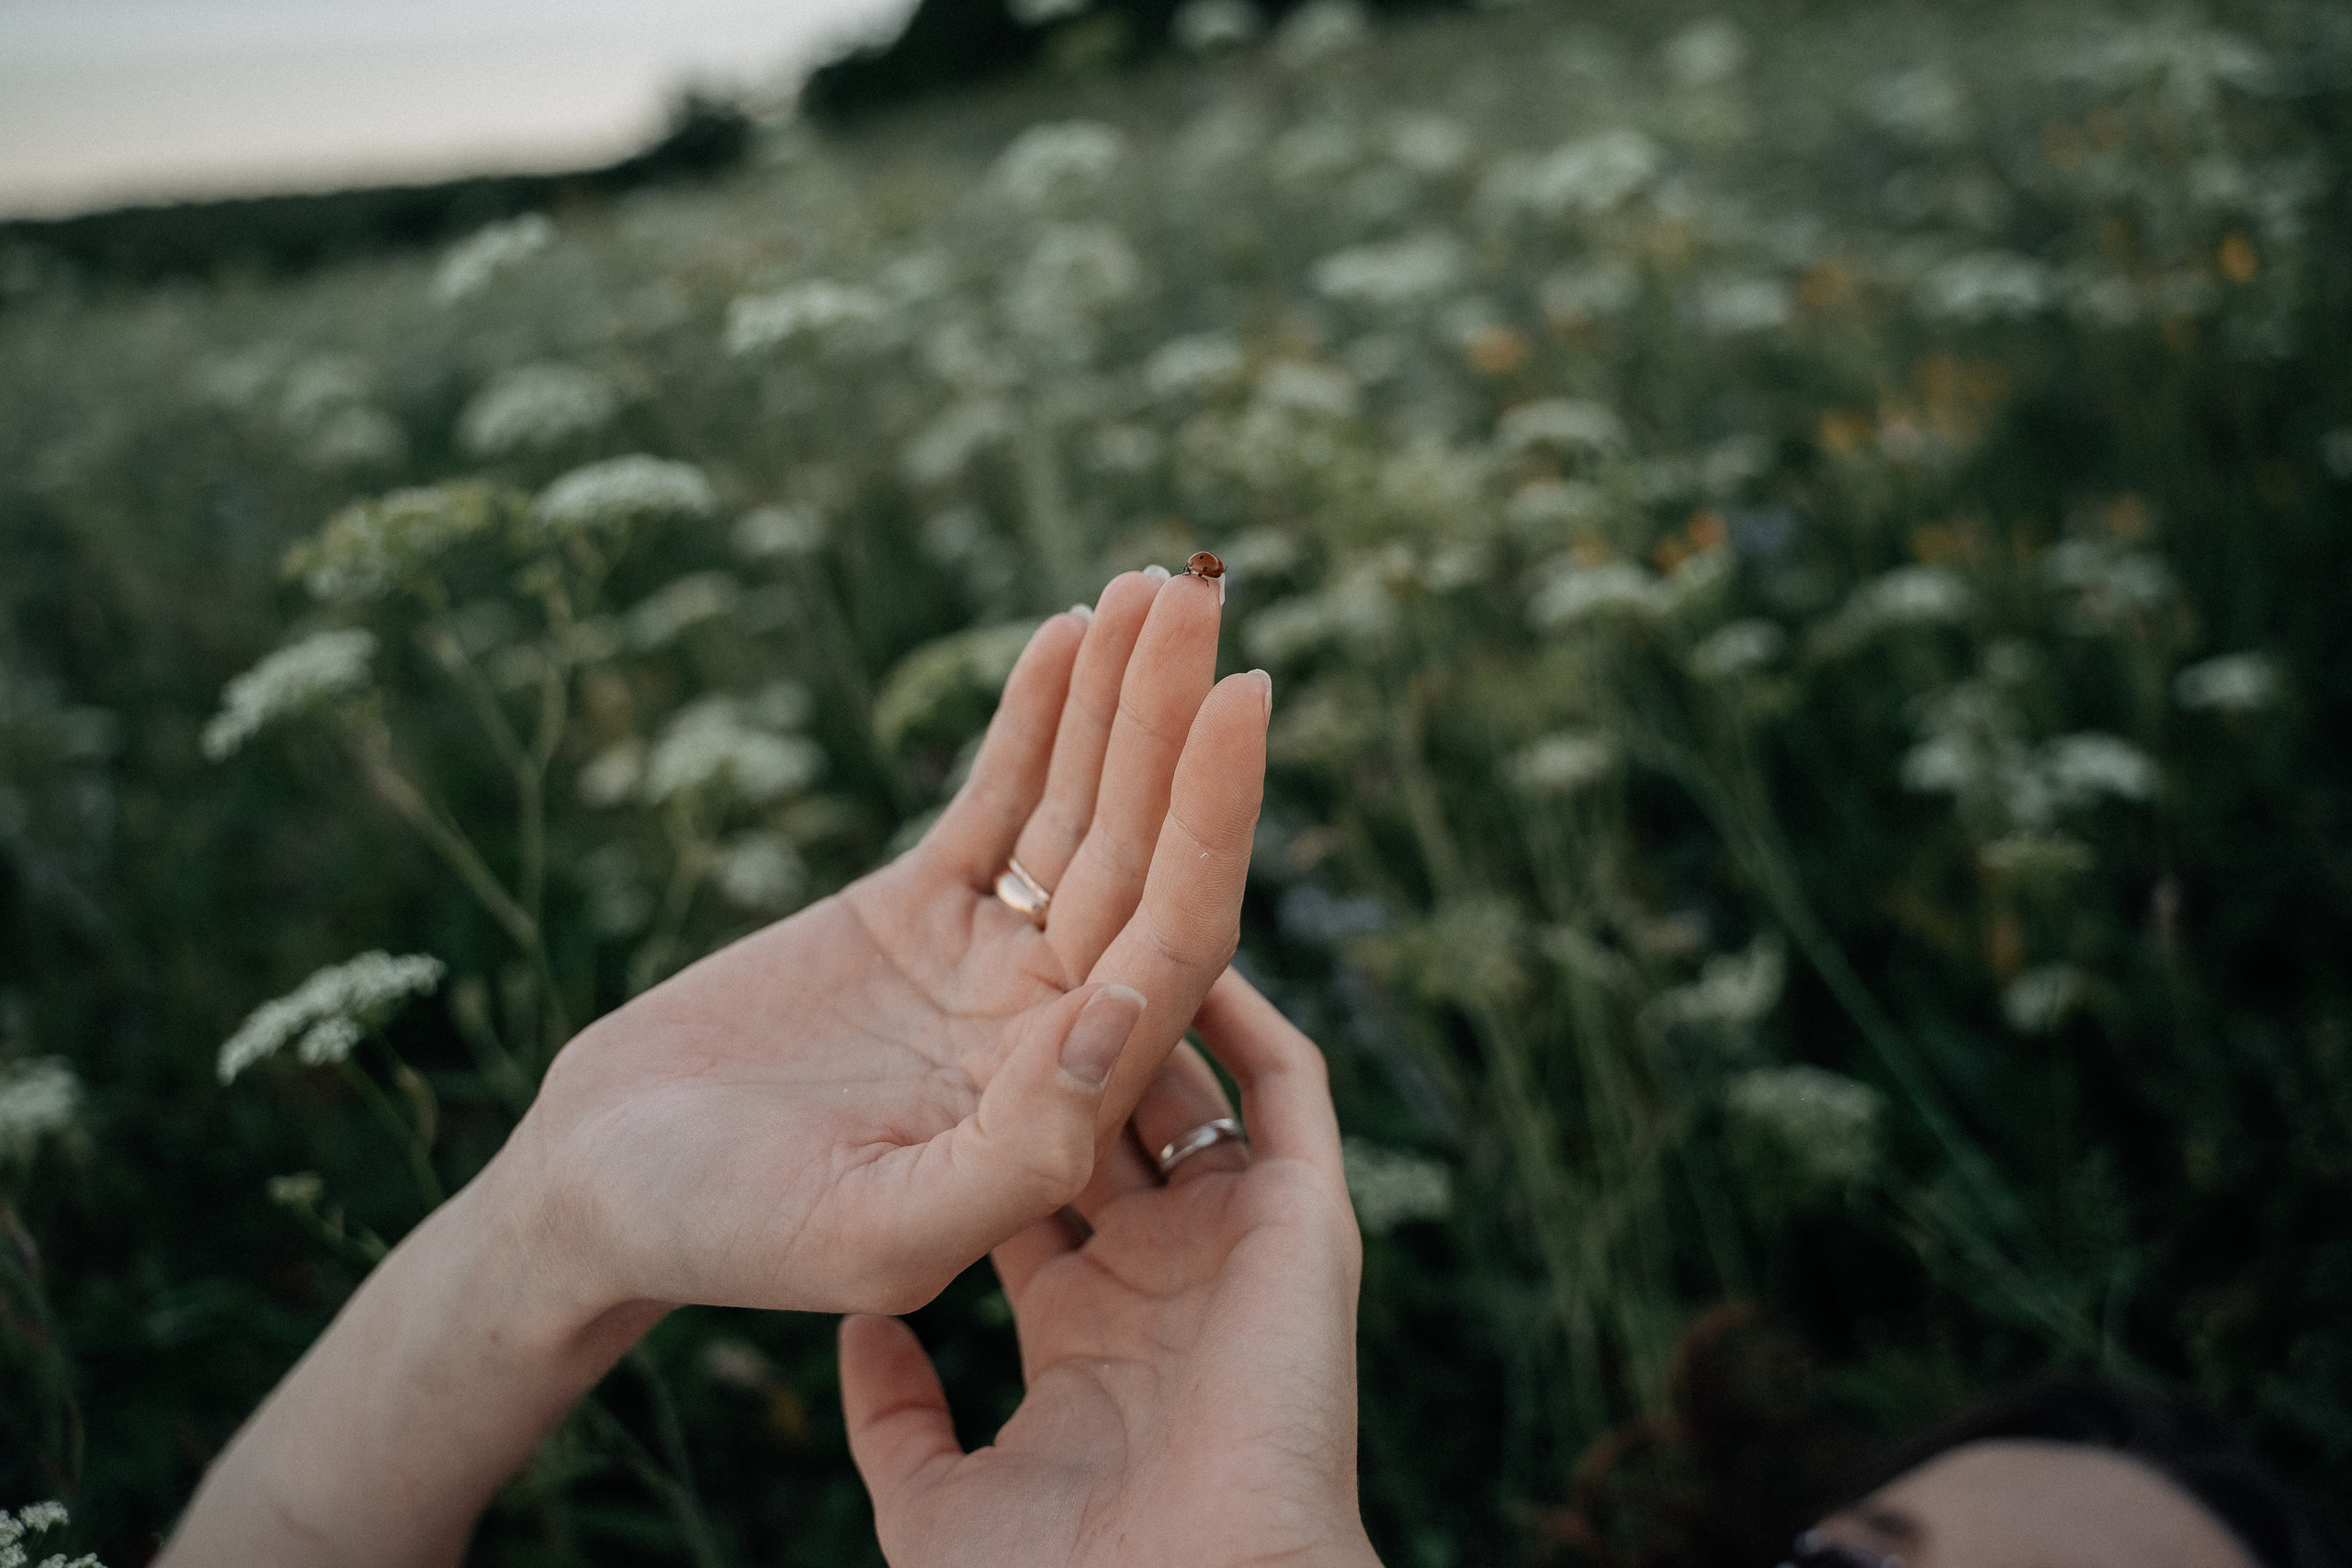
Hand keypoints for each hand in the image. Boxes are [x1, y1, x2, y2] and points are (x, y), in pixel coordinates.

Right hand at [515, 566, 1269, 1317]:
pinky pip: (998, 799)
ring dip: (1119, 700)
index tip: (1243, 697)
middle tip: (1204, 594)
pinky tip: (1071, 632)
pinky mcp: (916, 911)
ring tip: (1160, 584)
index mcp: (1067, 1101)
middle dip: (1173, 721)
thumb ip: (1016, 1150)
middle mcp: (1049, 1021)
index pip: (1176, 940)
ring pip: (1079, 810)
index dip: (1215, 817)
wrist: (600, 1188)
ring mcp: (987, 960)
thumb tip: (1126, 1013)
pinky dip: (1033, 717)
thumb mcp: (875, 1232)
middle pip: (1142, 851)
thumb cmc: (724, 1235)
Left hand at [841, 970, 1379, 1567]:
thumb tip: (860, 1342)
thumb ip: (895, 1413)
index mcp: (1089, 1323)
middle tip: (1035, 922)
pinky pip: (1283, 1087)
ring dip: (1161, 986)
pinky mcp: (1304, 1219)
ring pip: (1201, 1080)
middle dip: (1082, 1021)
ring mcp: (1237, 1238)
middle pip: (1121, 1111)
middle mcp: (1168, 1266)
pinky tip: (1182, 933)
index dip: (1003, 1100)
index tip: (948, 1020)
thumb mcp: (933, 1494)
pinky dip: (1242, 1009)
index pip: (1044, 1178)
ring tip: (1109, 886)